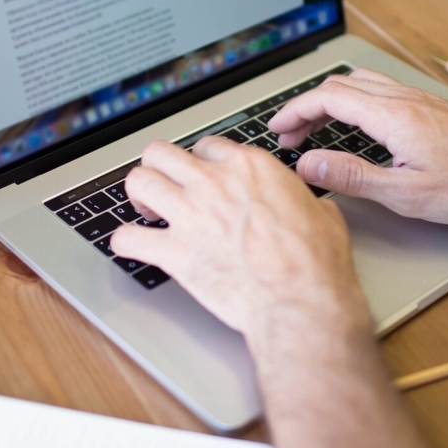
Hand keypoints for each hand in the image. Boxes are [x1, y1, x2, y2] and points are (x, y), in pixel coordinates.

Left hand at [109, 137, 372, 342]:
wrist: (300, 301)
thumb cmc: (314, 263)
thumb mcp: (322, 214)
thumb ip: (300, 200)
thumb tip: (305, 204)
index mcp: (250, 168)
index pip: (207, 146)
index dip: (202, 161)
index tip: (202, 176)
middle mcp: (214, 183)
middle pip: (160, 152)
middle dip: (159, 168)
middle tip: (166, 186)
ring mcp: (190, 215)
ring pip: (137, 181)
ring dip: (138, 195)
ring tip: (147, 210)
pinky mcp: (174, 252)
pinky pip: (127, 238)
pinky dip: (126, 242)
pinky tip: (133, 246)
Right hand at [269, 69, 447, 224]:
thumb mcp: (405, 195)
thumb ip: (351, 177)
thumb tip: (308, 165)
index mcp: (394, 116)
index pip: (328, 97)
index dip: (295, 111)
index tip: (277, 129)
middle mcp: (405, 99)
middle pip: (341, 85)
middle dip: (308, 106)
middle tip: (291, 136)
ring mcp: (420, 99)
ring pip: (362, 84)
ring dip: (331, 101)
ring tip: (317, 129)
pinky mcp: (431, 106)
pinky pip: (381, 90)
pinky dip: (355, 101)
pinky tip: (357, 125)